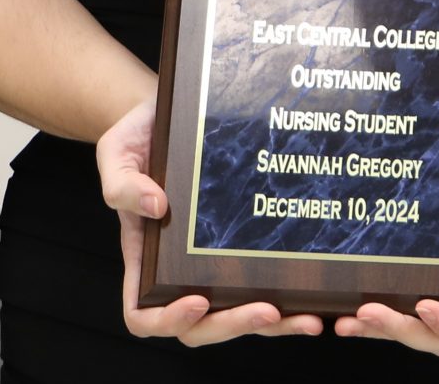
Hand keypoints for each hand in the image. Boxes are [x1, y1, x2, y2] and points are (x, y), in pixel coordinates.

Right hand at [98, 98, 323, 345]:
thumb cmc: (140, 135)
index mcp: (146, 256)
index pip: (144, 313)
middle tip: (268, 310)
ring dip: (276, 324)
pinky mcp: (247, 244)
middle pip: (201, 326)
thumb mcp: (117, 151)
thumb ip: (122, 182)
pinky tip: (320, 294)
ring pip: (241, 312)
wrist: (173, 112)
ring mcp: (216, 260)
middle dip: (235, 325)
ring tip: (309, 318)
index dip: (168, 319)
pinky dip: (293, 297)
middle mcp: (181, 267)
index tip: (196, 300)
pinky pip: (266, 280)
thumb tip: (155, 206)